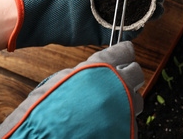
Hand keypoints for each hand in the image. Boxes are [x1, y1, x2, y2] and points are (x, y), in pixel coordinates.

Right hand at [0, 41, 143, 138]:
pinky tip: (104, 125)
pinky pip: (129, 122)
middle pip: (137, 73)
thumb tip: (94, 70)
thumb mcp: (60, 80)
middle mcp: (118, 85)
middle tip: (115, 82)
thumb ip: (83, 72)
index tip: (123, 54)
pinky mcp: (128, 130)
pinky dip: (120, 123)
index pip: (124, 51)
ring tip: (106, 109)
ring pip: (137, 100)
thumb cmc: (46, 110)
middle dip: (127, 76)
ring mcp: (126, 108)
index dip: (123, 53)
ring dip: (126, 101)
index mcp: (101, 68)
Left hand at [5, 0, 165, 50]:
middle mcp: (111, 1)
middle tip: (160, 0)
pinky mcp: (104, 33)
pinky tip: (143, 24)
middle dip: (154, 1)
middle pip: (139, 2)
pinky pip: (124, 33)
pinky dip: (135, 30)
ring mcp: (108, 18)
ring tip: (157, 11)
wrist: (52, 8)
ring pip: (135, 18)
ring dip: (149, 15)